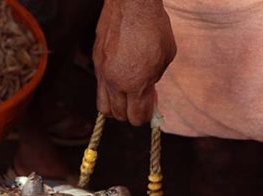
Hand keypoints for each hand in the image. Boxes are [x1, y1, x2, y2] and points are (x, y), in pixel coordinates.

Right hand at [93, 0, 176, 125]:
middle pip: (119, 115)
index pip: (136, 116)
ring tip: (126, 98)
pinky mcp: (97, 61)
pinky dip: (109, 90)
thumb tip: (148, 90)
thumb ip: (155, 79)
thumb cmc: (154, 27)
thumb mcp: (165, 57)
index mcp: (136, 84)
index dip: (145, 117)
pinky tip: (119, 79)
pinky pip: (100, 85)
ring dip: (115, 108)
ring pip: (103, 106)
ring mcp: (103, 73)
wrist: (132, 4)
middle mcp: (116, 82)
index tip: (150, 109)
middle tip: (140, 103)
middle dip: (131, 114)